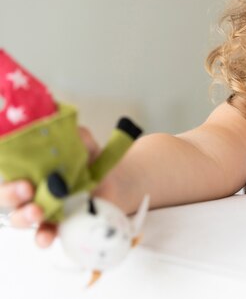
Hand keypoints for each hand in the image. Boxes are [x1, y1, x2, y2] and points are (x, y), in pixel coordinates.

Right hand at [0, 126, 99, 247]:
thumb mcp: (84, 143)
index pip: (7, 171)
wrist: (114, 181)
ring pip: (20, 217)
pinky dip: (42, 237)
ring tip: (38, 212)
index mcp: (29, 167)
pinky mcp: (56, 225)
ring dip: (24, 217)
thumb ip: (75, 135)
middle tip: (26, 189)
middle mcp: (29, 190)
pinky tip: (46, 238)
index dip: (7, 177)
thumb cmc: (90, 159)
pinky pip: (43, 234)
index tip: (20, 176)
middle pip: (6, 196)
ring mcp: (41, 209)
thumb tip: (68, 127)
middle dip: (10, 195)